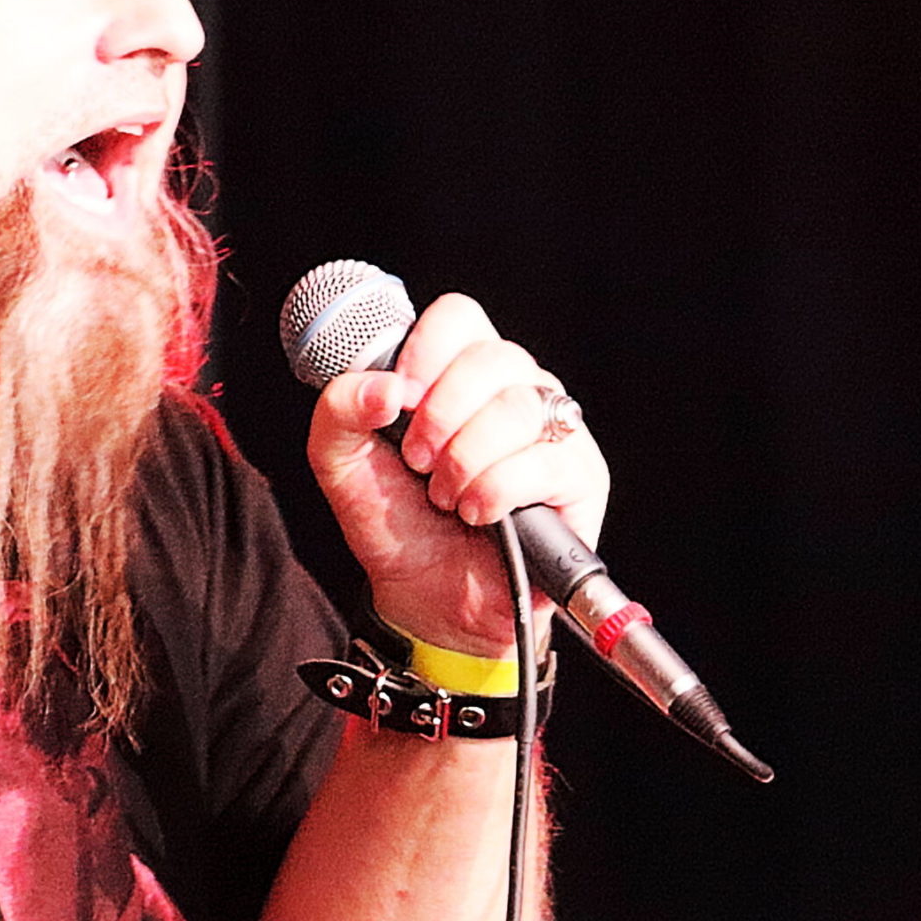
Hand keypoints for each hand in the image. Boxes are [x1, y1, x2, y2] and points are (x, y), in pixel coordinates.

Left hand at [307, 293, 607, 656]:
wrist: (430, 603)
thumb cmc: (398, 527)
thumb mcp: (343, 466)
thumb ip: (339, 412)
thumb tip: (384, 386)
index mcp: (460, 374)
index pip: (459, 317)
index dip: (426, 349)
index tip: (399, 399)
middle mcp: (514, 390)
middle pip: (493, 356)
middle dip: (441, 414)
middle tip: (417, 463)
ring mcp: (553, 431)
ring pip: (519, 406)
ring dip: (467, 457)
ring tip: (447, 497)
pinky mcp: (581, 477)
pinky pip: (544, 461)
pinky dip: (497, 489)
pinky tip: (478, 514)